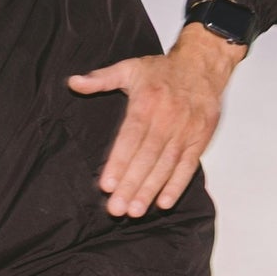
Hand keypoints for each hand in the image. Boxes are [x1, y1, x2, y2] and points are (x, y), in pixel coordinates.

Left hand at [68, 23, 244, 217]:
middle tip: (117, 208)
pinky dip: (177, 185)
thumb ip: (100, 78)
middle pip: (147, 157)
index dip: (119, 162)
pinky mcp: (200, 139)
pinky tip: (164, 202)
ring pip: (166, 165)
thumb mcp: (129, 68)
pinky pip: (188, 166)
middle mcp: (167, 119)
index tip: (107, 185)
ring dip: (151, 190)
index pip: (130, 138)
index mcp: (147, 103)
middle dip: (131, 185)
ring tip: (136, 211)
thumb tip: (74, 83)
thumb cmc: (163, 70)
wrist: (202, 65)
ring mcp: (185, 131)